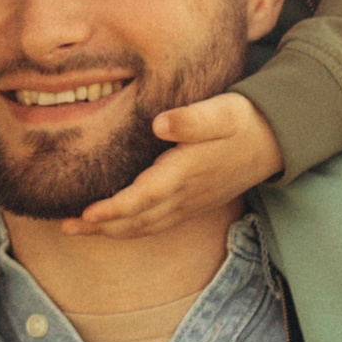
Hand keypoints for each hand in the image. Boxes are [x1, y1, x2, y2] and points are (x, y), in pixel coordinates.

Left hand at [63, 89, 283, 236]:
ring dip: (111, 231)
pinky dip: (132, 229)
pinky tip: (116, 227)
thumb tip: (160, 123)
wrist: (275, 140)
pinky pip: (156, 225)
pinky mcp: (193, 204)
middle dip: (99, 226)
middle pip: (135, 220)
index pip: (141, 198)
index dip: (112, 209)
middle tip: (65, 227)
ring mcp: (189, 204)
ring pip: (144, 226)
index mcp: (184, 173)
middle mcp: (184, 195)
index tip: (85, 213)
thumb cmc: (244, 120)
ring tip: (79, 230)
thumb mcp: (222, 110)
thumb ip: (192, 119)